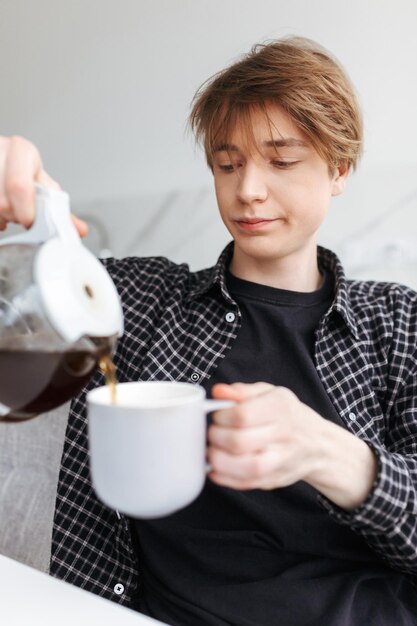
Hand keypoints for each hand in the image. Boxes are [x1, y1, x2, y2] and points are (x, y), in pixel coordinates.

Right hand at [0, 136, 87, 234]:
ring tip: (4, 212)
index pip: (19, 188)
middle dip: (10, 216)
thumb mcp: (39, 183)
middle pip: (2, 202)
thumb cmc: (18, 170)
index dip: (25, 213)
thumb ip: (58, 208)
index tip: (29, 223)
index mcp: (21, 150)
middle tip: (15, 216)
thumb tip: (79, 230)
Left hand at [207, 382, 377, 510]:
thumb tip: (218, 392)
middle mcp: (283, 436)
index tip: (218, 415)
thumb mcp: (270, 393)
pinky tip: (217, 466)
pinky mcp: (273, 480)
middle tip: (213, 432)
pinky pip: (245, 483)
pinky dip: (224, 477)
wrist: (319, 445)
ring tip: (212, 450)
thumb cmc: (289, 416)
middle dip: (216, 437)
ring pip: (245, 467)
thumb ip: (242, 391)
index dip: (222, 416)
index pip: (242, 415)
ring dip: (218, 459)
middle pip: (240, 442)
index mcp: (280, 409)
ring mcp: (280, 461)